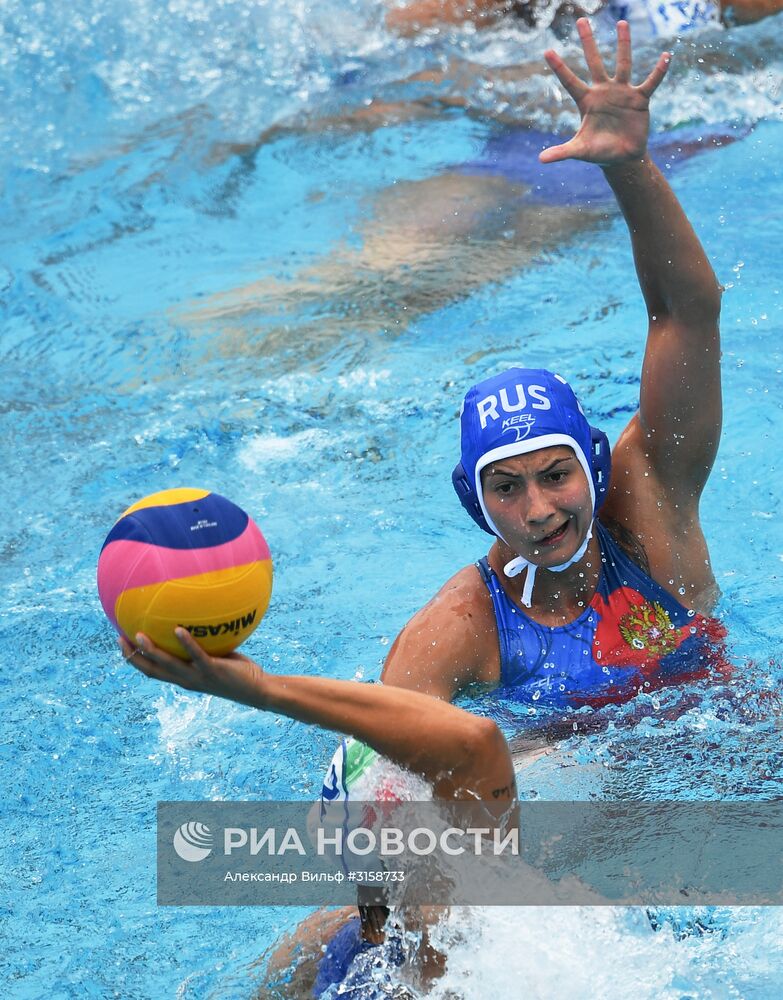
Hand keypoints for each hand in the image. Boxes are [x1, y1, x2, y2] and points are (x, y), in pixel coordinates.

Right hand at [119, 628, 266, 707]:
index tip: (121, 643)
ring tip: (139, 634)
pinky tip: (178, 628)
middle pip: (152, 670)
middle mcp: (186, 679)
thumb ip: (203, 645)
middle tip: (120, 639)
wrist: (256, 689)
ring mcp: (198, 676)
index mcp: (184, 677)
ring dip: (152, 650)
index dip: (134, 660)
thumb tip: (195, 621)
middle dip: (133, 656)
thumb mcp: (215, 657)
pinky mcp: (212, 670)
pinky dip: (186, 643)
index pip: (152, 671)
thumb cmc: (238, 672)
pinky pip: (196, 655)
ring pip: (168, 664)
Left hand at [540, 18, 670, 165]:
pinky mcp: (639, 99)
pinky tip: (666, 56)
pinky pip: (651, 82)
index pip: (570, 82)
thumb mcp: (580, 150)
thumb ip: (561, 152)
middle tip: (581, 20)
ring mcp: (622, 92)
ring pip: (623, 64)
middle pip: (594, 62)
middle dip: (588, 42)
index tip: (547, 51)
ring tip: (622, 24)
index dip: (559, 68)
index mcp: (587, 101)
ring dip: (623, 44)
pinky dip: (659, 71)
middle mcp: (603, 91)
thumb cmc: (599, 152)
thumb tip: (540, 159)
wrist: (622, 157)